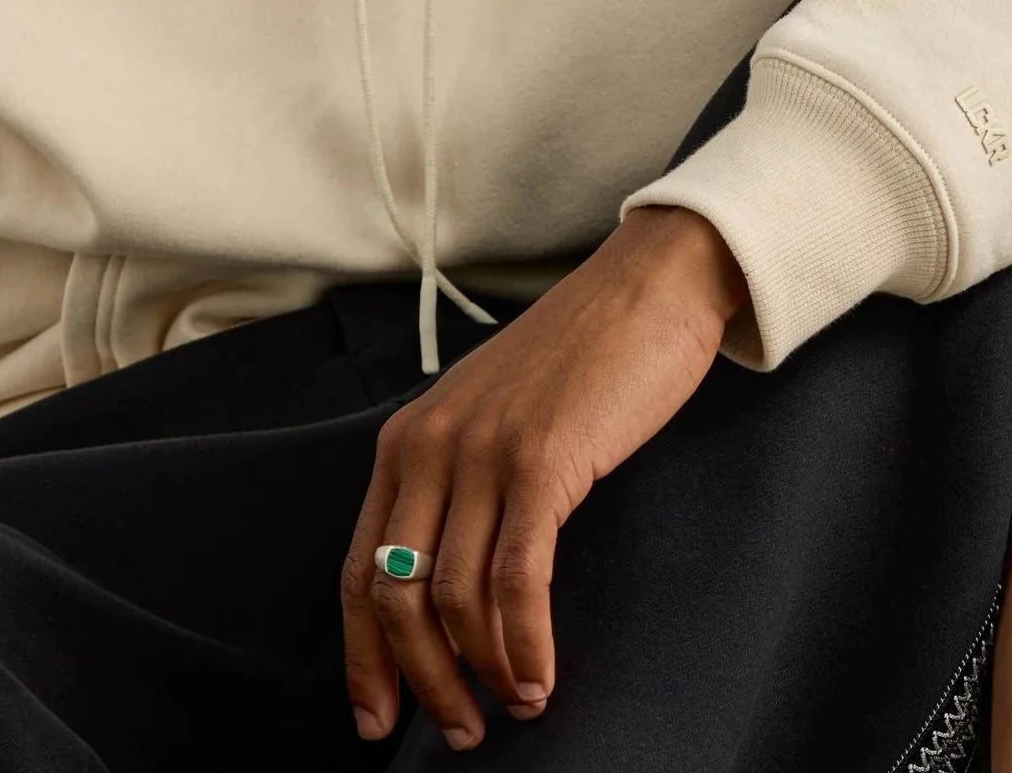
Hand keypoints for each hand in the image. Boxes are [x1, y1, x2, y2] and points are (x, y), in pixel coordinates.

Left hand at [339, 204, 746, 747]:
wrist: (651, 283)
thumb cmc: (586, 353)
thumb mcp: (495, 411)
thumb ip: (463, 477)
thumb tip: (455, 586)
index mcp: (408, 439)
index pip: (359, 571)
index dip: (363, 658)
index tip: (376, 719)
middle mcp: (430, 446)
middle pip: (395, 598)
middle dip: (421, 682)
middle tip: (458, 731)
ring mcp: (483, 451)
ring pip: (452, 598)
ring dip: (479, 672)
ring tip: (511, 708)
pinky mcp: (543, 459)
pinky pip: (517, 578)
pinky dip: (524, 642)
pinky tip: (541, 676)